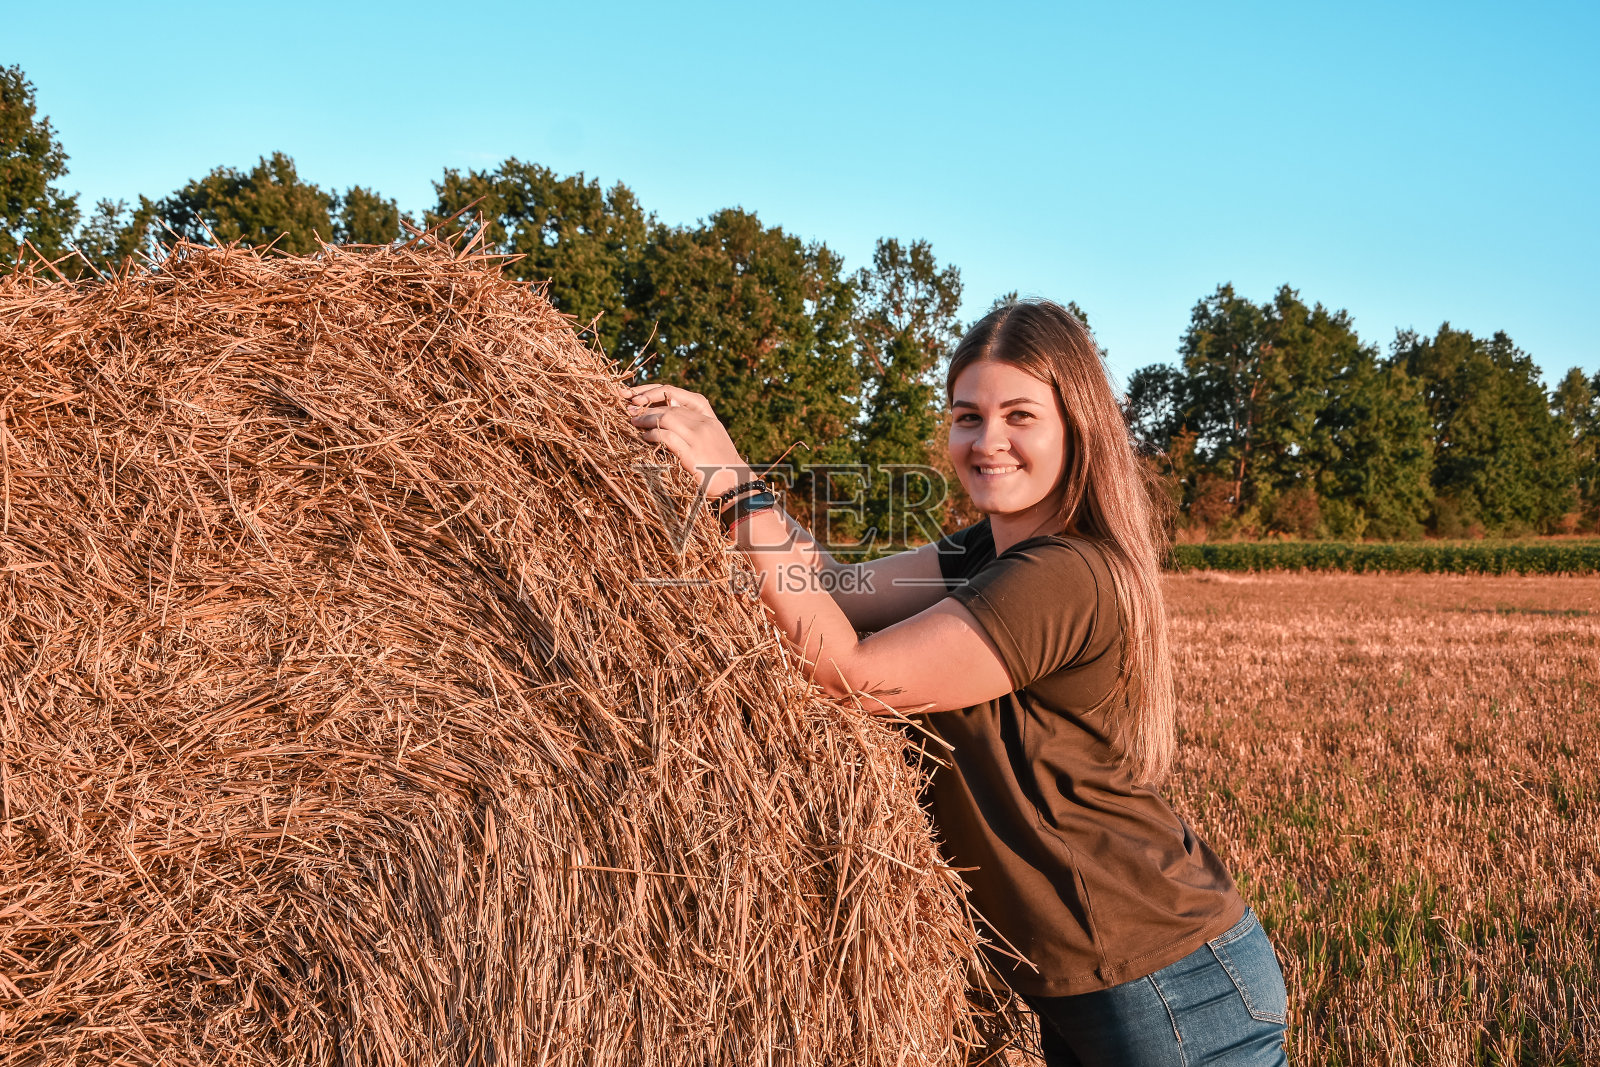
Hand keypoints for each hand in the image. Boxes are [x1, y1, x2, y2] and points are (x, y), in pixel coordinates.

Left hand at [618, 381, 753, 499]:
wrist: (736, 484)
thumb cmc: (720, 462)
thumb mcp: (712, 435)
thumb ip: (693, 421)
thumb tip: (670, 406)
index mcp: (708, 416)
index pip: (676, 394)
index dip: (653, 391)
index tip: (637, 394)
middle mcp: (704, 423)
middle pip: (669, 406)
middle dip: (645, 406)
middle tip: (629, 410)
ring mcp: (699, 438)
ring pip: (667, 418)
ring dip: (646, 418)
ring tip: (633, 422)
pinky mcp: (692, 454)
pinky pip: (667, 437)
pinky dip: (652, 434)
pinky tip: (644, 436)